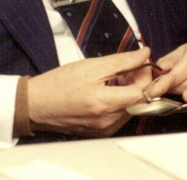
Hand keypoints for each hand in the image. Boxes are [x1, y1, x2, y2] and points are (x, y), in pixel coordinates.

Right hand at [27, 46, 151, 136]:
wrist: (37, 104)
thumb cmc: (59, 83)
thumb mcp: (90, 65)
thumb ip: (121, 61)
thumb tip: (144, 54)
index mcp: (105, 103)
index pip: (144, 93)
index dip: (149, 77)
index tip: (144, 63)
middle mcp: (108, 121)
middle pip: (141, 102)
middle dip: (141, 82)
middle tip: (132, 66)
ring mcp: (105, 129)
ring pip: (133, 109)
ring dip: (132, 91)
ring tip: (120, 76)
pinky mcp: (102, 132)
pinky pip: (122, 116)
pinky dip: (122, 101)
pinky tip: (112, 89)